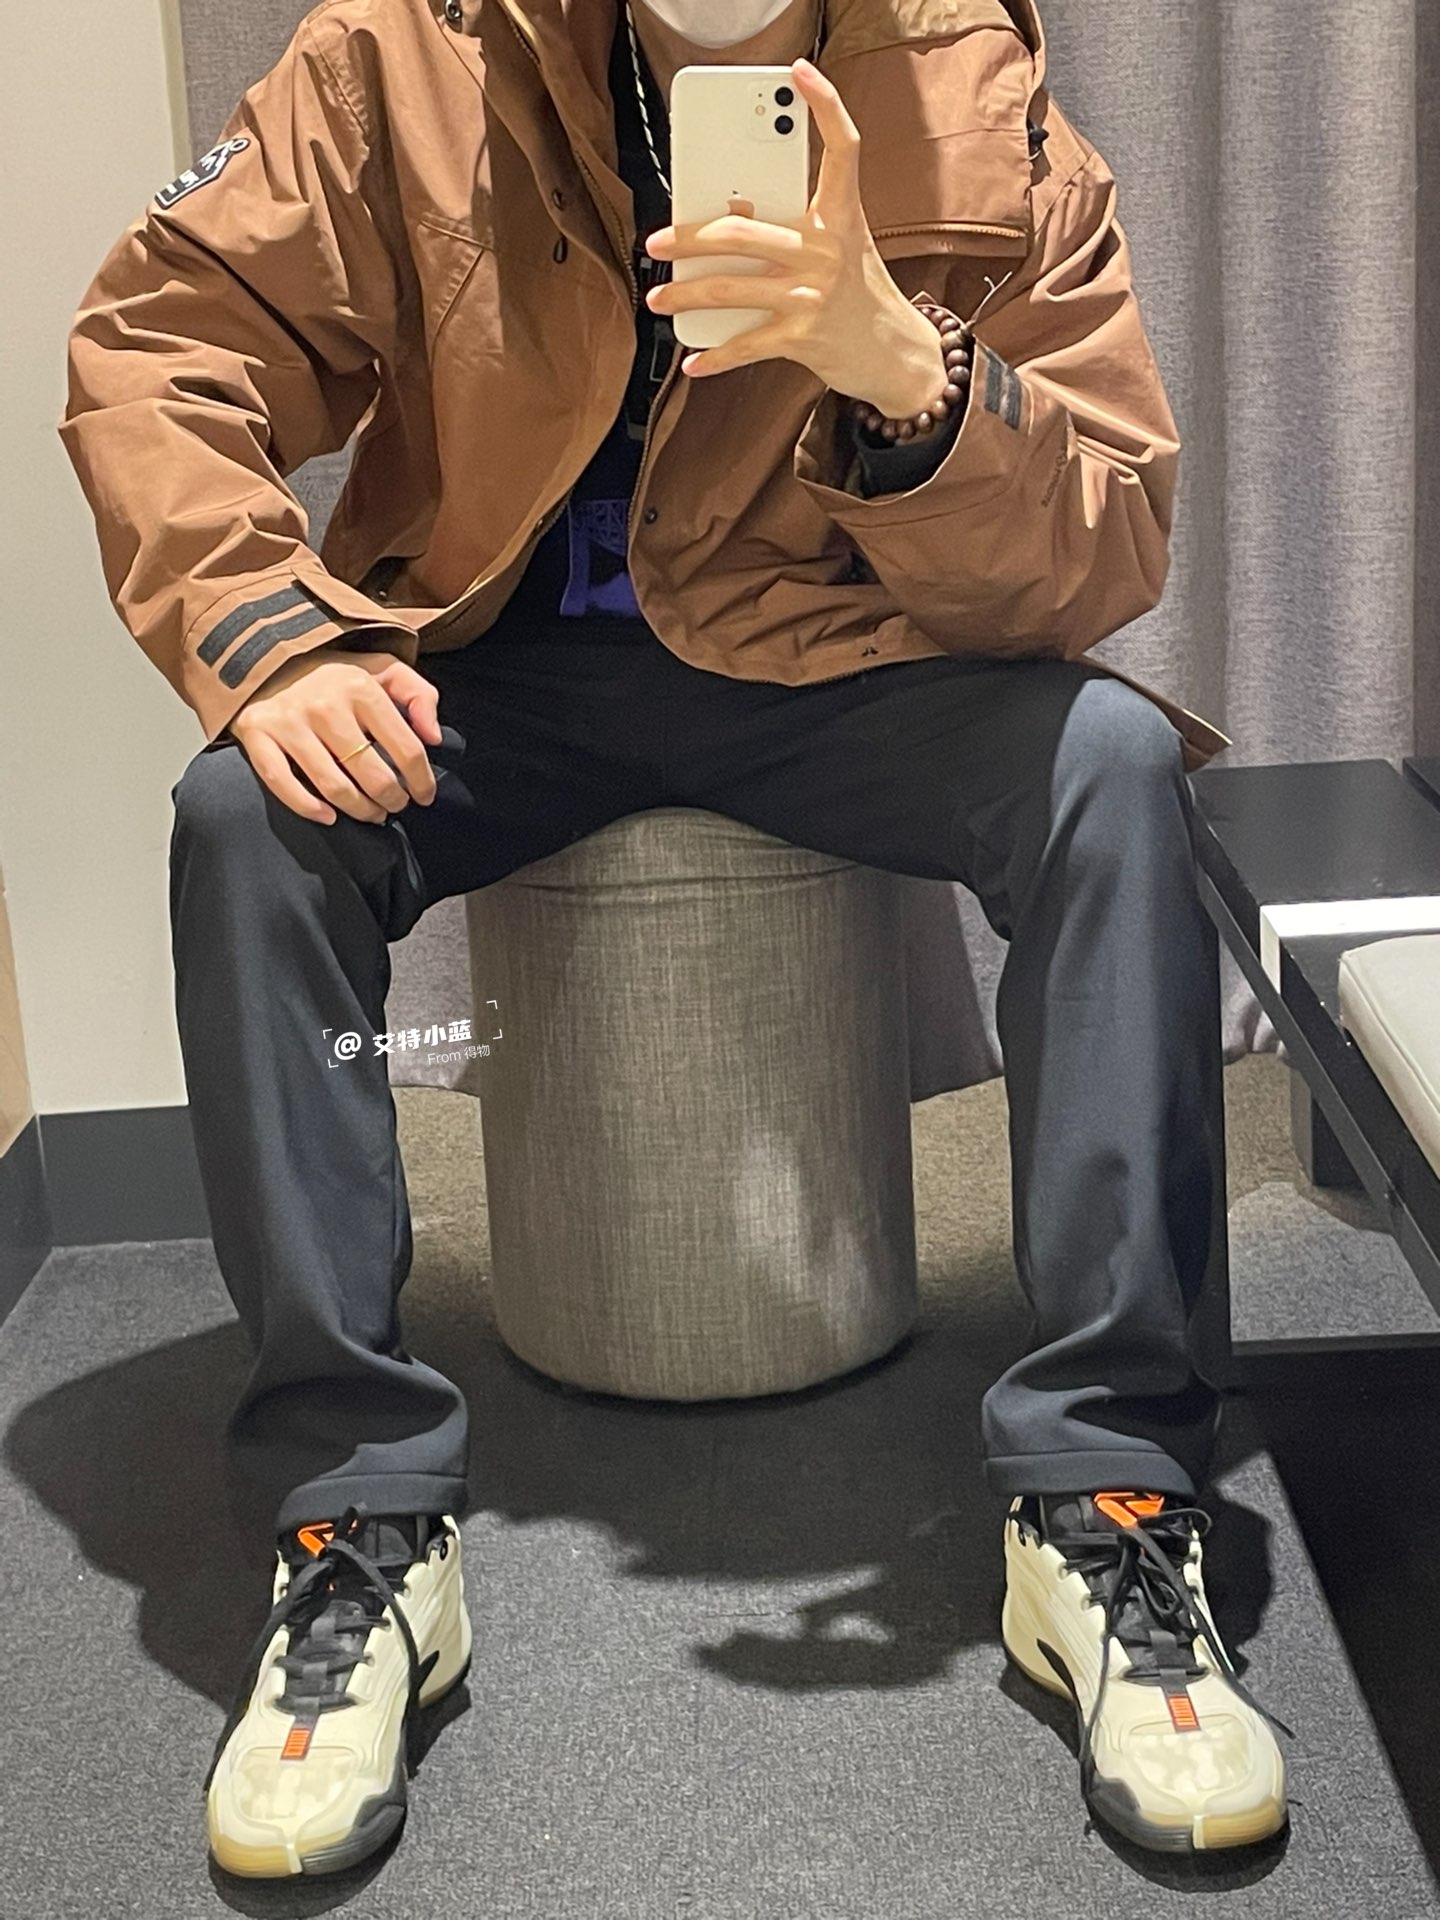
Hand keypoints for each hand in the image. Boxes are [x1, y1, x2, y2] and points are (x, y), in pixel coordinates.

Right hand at [226, 649, 442, 825]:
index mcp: (361, 688)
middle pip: (372, 775)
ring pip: (334, 787)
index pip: (406, 749)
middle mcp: (326, 706)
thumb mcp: (383, 668)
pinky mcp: (257, 734)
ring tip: (371, 813)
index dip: (422, 780)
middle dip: (392, 800)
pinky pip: (283, 784)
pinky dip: (308, 807)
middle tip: (396, 806)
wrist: (268, 654)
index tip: (424, 795)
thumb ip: (419, 694)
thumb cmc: (334, 672)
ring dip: (360, 810)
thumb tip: (434, 738)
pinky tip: (329, 817)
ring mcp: (289, 722)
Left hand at [642, 58, 960, 420]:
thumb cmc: (856, 293)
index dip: (826, 106)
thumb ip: (795, 225)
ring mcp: (811, 295)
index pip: (841, 149)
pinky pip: (744, 346)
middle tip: (658, 241)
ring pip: (729, 288)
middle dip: (688, 238)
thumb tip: (728, 217)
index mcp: (840, 217)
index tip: (802, 72)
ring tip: (657, 297)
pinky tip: (692, 359)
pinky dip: (714, 357)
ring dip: (684, 294)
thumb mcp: (840, 246)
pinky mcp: (802, 338)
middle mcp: (826, 251)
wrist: (894, 355)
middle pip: (741, 231)